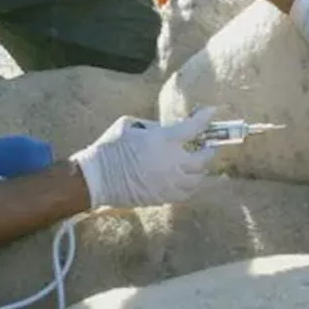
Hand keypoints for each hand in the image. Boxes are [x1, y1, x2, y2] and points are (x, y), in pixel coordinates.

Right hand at [69, 107, 219, 207]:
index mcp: (163, 140)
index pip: (193, 127)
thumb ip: (152, 127)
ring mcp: (169, 182)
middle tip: (208, 146)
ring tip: (198, 166)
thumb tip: (164, 130)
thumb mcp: (130, 125)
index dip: (205, 117)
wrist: (96, 178)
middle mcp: (171, 162)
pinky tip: (185, 181)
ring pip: (197, 180)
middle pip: (203, 159)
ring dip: (200, 171)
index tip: (212, 111)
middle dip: (209, 151)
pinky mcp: (163, 197)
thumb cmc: (109, 147)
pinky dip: (189, 186)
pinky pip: (185, 193)